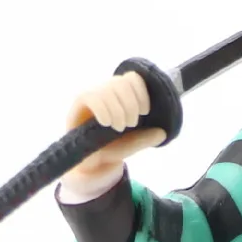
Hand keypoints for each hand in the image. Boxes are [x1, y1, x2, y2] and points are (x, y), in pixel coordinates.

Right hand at [63, 70, 166, 196]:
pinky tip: (107, 123)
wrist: (91, 163)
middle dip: (131, 104)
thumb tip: (162, 133)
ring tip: (119, 127)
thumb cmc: (111, 148)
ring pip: (107, 90)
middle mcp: (106, 91)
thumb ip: (146, 138)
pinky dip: (103, 110)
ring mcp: (91, 96)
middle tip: (131, 124)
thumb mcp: (132, 144)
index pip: (133, 78)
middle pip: (121, 82)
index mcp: (121, 95)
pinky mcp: (78, 104)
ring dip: (118, 110)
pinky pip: (91, 97)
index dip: (142, 92)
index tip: (145, 112)